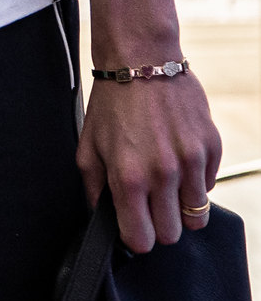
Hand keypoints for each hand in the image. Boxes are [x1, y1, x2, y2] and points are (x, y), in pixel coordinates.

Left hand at [78, 70, 221, 251]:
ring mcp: (191, 161)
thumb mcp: (89, 145)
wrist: (142, 60)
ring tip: (165, 183)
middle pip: (171, 235)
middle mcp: (162, 173)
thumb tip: (101, 217)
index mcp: (128, 177)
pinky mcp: (211, 148)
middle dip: (159, 224)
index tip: (133, 224)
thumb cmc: (112, 103)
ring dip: (180, 207)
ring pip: (196, 217)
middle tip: (149, 202)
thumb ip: (94, 188)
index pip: (141, 240)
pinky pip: (208, 187)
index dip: (135, 236)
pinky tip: (178, 160)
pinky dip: (195, 182)